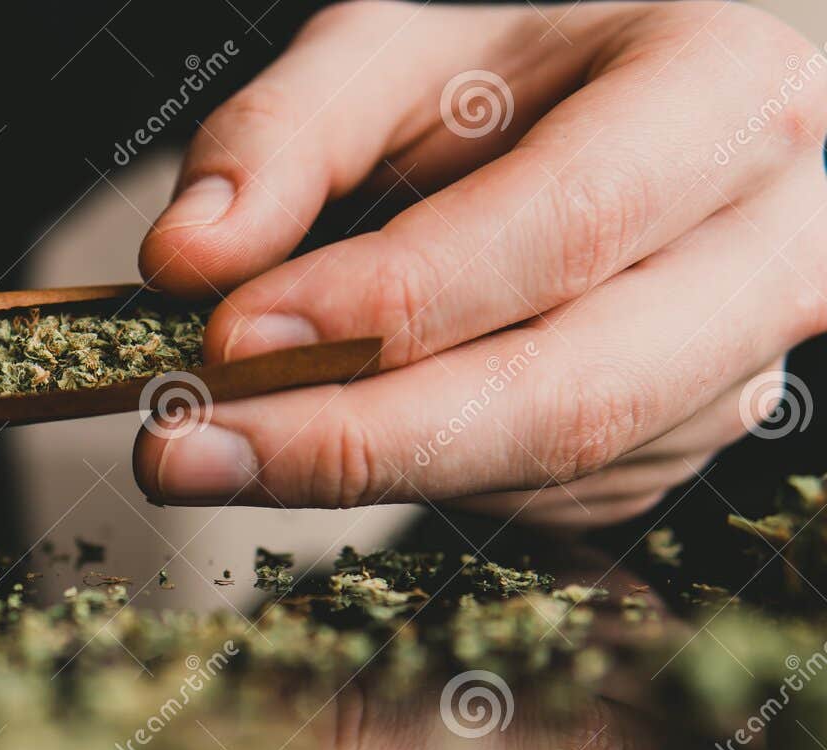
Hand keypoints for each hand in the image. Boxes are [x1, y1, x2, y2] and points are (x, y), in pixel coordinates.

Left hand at [137, 1, 826, 526]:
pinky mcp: (674, 448)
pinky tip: (330, 437)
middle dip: (360, 442)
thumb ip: (285, 137)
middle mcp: (766, 252)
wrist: (629, 122)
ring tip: (211, 450)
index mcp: (722, 104)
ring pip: (549, 473)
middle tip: (182, 454)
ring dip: (363, 477)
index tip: (232, 338)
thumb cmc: (517, 67)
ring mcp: (735, 372)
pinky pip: (536, 500)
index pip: (568, 225)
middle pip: (572, 394)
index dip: (396, 302)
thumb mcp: (399, 49)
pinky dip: (414, 482)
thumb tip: (185, 259)